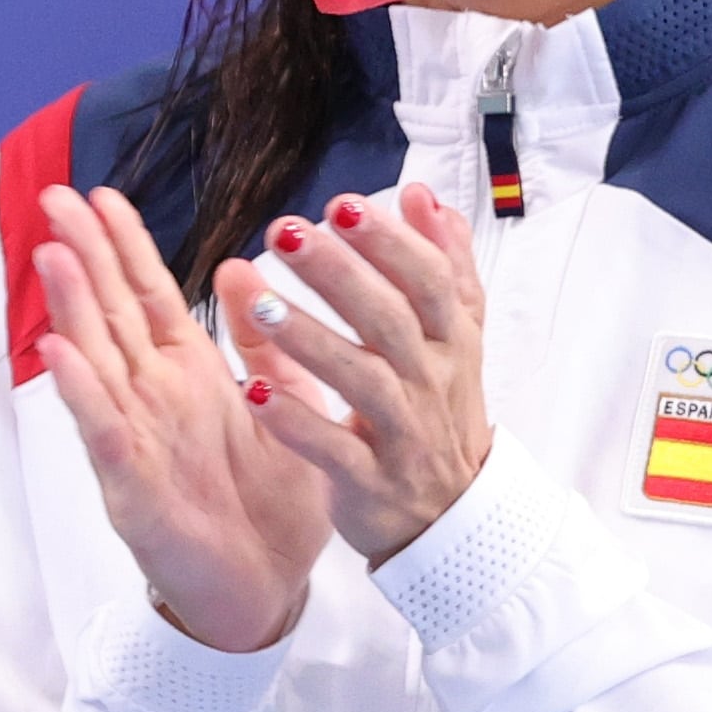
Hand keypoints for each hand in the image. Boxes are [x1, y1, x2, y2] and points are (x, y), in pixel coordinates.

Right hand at [27, 184, 328, 652]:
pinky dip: (83, 393)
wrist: (267, 593)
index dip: (124, 245)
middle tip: (54, 198)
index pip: (147, 296)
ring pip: (97, 362)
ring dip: (72, 308)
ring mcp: (136, 441)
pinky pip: (105, 434)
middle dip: (83, 255)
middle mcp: (152, 399)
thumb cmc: (269, 507)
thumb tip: (240, 269)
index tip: (100, 194)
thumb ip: (263, 344)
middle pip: (110, 314)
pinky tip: (61, 354)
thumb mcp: (283, 407)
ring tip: (51, 254)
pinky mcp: (133, 490)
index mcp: (188, 377)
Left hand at [231, 186, 494, 563]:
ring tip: (257, 302)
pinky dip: (295, 421)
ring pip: (360, 380)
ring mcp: (402, 433)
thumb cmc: (442, 410)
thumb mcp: (458, 336)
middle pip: (389, 319)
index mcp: (449, 340)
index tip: (340, 204)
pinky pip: (332, 450)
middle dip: (339, 273)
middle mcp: (429, 381)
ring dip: (308, 339)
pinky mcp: (370, 480)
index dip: (388, 242)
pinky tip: (253, 391)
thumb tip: (424, 195)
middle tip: (285, 232)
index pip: (427, 280)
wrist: (455, 516)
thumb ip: (445, 264)